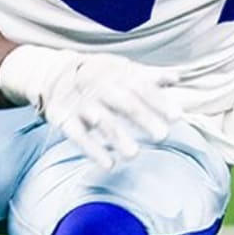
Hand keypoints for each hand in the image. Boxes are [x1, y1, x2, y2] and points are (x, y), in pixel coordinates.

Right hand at [0, 44, 181, 169]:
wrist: (55, 73)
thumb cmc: (101, 74)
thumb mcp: (124, 70)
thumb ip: (151, 76)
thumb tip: (178, 78)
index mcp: (120, 76)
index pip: (143, 88)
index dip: (160, 102)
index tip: (177, 117)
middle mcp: (102, 89)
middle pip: (125, 104)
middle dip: (144, 119)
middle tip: (163, 135)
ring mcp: (83, 105)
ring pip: (102, 122)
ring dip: (118, 138)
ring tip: (135, 155)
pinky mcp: (65, 120)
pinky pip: (78, 136)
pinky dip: (93, 150)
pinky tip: (109, 164)